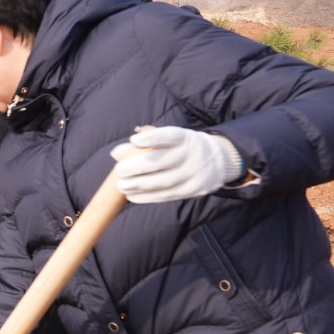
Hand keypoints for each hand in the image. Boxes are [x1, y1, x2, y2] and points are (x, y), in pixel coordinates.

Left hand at [110, 126, 243, 203]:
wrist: (217, 160)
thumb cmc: (181, 147)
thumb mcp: (168, 139)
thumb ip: (142, 143)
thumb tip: (116, 153)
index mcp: (184, 138)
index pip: (169, 136)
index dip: (152, 138)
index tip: (134, 140)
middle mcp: (190, 155)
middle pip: (162, 162)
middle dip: (136, 167)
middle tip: (119, 171)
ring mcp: (193, 174)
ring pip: (162, 182)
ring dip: (138, 185)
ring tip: (122, 186)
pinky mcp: (192, 190)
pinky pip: (166, 195)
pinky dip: (146, 197)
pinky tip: (131, 196)